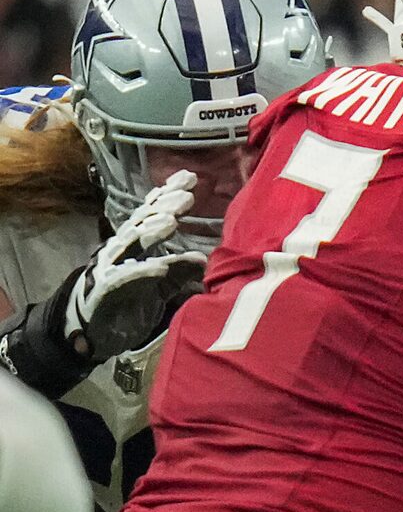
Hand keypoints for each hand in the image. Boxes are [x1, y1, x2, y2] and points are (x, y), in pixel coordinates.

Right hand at [62, 172, 205, 361]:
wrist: (91, 333)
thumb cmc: (128, 305)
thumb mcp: (160, 288)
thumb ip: (179, 273)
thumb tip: (202, 259)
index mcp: (135, 246)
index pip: (152, 214)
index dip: (167, 194)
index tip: (188, 178)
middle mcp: (122, 250)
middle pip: (142, 222)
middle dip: (163, 206)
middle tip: (186, 193)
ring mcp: (111, 267)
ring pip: (130, 243)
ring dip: (151, 231)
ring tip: (171, 220)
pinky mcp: (106, 289)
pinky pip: (125, 278)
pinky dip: (143, 271)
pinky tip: (161, 267)